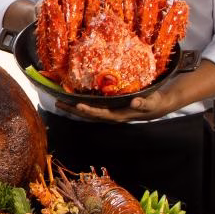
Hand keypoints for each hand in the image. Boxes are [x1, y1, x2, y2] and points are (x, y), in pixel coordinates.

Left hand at [67, 82, 184, 123]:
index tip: (78, 105)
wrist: (156, 106)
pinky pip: (92, 106)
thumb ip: (144, 103)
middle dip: (73, 110)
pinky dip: (82, 103)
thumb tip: (135, 101)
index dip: (90, 110)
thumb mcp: (152, 102)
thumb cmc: (154, 103)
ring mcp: (109, 112)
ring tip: (59, 102)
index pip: (101, 114)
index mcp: (119, 115)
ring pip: (88, 111)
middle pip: (89, 114)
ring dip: (74, 107)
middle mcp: (111, 115)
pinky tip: (72, 98)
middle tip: (58, 103)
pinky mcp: (109, 108)